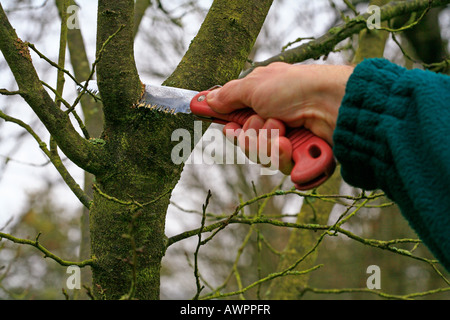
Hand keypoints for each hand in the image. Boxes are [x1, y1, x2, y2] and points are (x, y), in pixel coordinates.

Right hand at [206, 62, 353, 173]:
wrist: (331, 104)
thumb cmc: (295, 88)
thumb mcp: (254, 86)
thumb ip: (228, 96)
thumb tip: (207, 99)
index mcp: (265, 100)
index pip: (239, 119)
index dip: (229, 124)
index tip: (220, 124)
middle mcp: (275, 120)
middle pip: (246, 141)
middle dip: (250, 134)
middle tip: (262, 122)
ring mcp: (288, 139)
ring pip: (259, 155)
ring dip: (266, 142)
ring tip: (283, 127)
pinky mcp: (299, 157)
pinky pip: (276, 165)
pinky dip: (280, 153)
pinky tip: (289, 142)